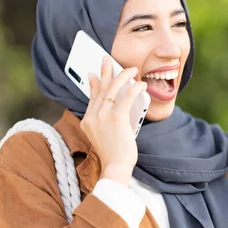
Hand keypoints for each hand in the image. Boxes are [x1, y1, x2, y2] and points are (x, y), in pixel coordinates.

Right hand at [80, 56, 147, 185]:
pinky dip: (134, 88)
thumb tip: (114, 104)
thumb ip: (106, 119)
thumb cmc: (115, 154)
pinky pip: (126, 97)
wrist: (116, 167)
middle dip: (105, 72)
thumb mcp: (105, 135)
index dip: (94, 84)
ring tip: (131, 69)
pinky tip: (141, 84)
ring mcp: (102, 117)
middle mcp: (91, 117)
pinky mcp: (116, 118)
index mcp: (86, 122)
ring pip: (112, 90)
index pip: (92, 98)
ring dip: (123, 76)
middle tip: (107, 59)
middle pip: (100, 89)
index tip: (94, 74)